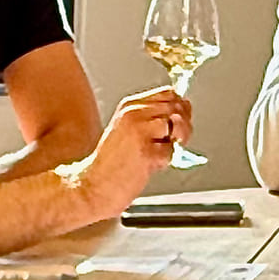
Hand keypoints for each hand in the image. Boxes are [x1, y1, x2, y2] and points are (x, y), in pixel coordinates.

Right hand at [68, 87, 190, 217]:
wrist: (94, 186)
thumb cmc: (113, 162)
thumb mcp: (129, 129)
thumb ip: (153, 116)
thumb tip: (184, 109)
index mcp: (129, 106)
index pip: (168, 93)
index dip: (180, 108)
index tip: (177, 122)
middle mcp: (134, 114)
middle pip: (176, 107)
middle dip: (182, 125)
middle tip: (171, 141)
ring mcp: (140, 132)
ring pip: (178, 126)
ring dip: (174, 142)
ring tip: (157, 153)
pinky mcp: (147, 153)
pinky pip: (171, 151)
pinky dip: (165, 161)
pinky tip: (147, 165)